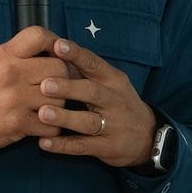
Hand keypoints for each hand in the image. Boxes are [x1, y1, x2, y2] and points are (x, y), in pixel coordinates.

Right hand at [0, 26, 69, 155]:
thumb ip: (21, 54)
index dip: (56, 43)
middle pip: (59, 68)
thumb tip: (55, 49)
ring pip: (60, 98)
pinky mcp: (19, 123)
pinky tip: (41, 124)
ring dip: (58, 106)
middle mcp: (12, 73)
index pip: (39, 35)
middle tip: (57, 88)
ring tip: (46, 108)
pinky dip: (51, 127)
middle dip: (63, 79)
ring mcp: (16, 98)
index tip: (58, 54)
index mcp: (5, 54)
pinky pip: (52, 124)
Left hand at [37, 37, 157, 167]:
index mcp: (113, 80)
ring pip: (87, 121)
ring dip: (65, 117)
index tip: (57, 45)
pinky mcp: (107, 147)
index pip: (94, 64)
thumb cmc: (119, 103)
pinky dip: (63, 145)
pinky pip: (83, 146)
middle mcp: (114, 100)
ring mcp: (111, 125)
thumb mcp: (111, 83)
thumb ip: (86, 70)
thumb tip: (54, 50)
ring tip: (42, 113)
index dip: (76, 54)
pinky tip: (44, 142)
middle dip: (68, 88)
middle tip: (44, 84)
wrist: (149, 136)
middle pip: (92, 92)